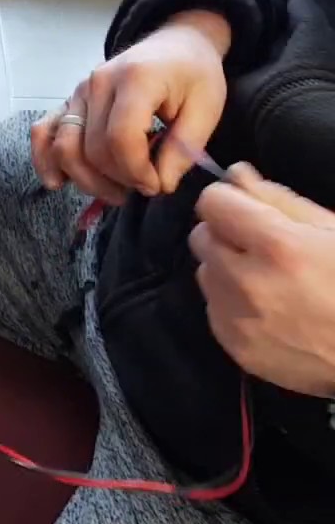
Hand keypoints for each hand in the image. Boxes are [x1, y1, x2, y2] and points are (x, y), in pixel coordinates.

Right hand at [31, 10, 230, 204]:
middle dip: (117, 180)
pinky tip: (59, 182)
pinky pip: (44, 132)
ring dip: (87, 180)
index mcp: (135, 79)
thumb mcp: (207, 108)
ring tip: (115, 190)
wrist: (176, 44)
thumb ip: (183, 149)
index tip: (157, 185)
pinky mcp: (68, 101)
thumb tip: (160, 185)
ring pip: (64, 148)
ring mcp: (78, 92)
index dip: (136, 171)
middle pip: (92, 149)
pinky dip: (45, 160)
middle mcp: (98, 83)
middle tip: (145, 187)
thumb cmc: (194, 74)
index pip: (120, 138)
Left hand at [190, 164, 334, 396]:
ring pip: (206, 274)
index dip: (229, 200)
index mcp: (279, 248)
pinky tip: (269, 307)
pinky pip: (214, 310)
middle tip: (262, 244)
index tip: (246, 207)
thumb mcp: (334, 230)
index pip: (212, 203)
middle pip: (201, 238)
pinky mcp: (236, 349)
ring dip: (227, 269)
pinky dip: (232, 303)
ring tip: (269, 278)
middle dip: (226, 234)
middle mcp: (247, 284)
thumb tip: (236, 175)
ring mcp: (237, 321)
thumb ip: (280, 200)